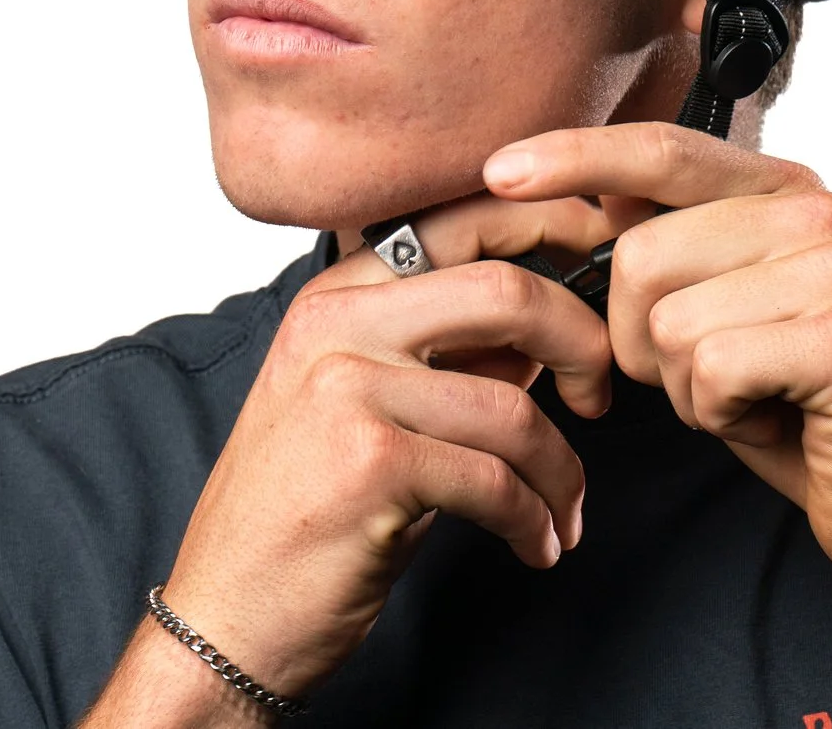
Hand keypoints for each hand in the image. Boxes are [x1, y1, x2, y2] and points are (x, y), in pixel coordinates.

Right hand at [150, 193, 617, 702]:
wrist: (227, 614)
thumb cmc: (310, 508)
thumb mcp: (370, 403)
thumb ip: (451, 350)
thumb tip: (549, 323)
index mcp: (338, 293)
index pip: (462, 218)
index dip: (551, 222)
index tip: (604, 254)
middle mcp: (336, 324)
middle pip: (506, 290)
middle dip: (582, 341)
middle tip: (601, 394)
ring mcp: (347, 389)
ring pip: (512, 405)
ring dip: (561, 470)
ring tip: (562, 511)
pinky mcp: (369, 464)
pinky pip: (496, 480)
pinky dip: (534, 521)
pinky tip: (535, 546)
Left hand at [483, 123, 831, 597]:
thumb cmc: (798, 406)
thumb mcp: (725, 307)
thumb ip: (676, 244)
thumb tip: (591, 192)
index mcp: (786, 189)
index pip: (661, 150)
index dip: (574, 157)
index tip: (499, 170)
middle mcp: (820, 211)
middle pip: (640, 256)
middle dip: (642, 340)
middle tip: (713, 376)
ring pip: (668, 322)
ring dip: (687, 388)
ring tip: (753, 396)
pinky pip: (710, 370)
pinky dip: (721, 416)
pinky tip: (774, 419)